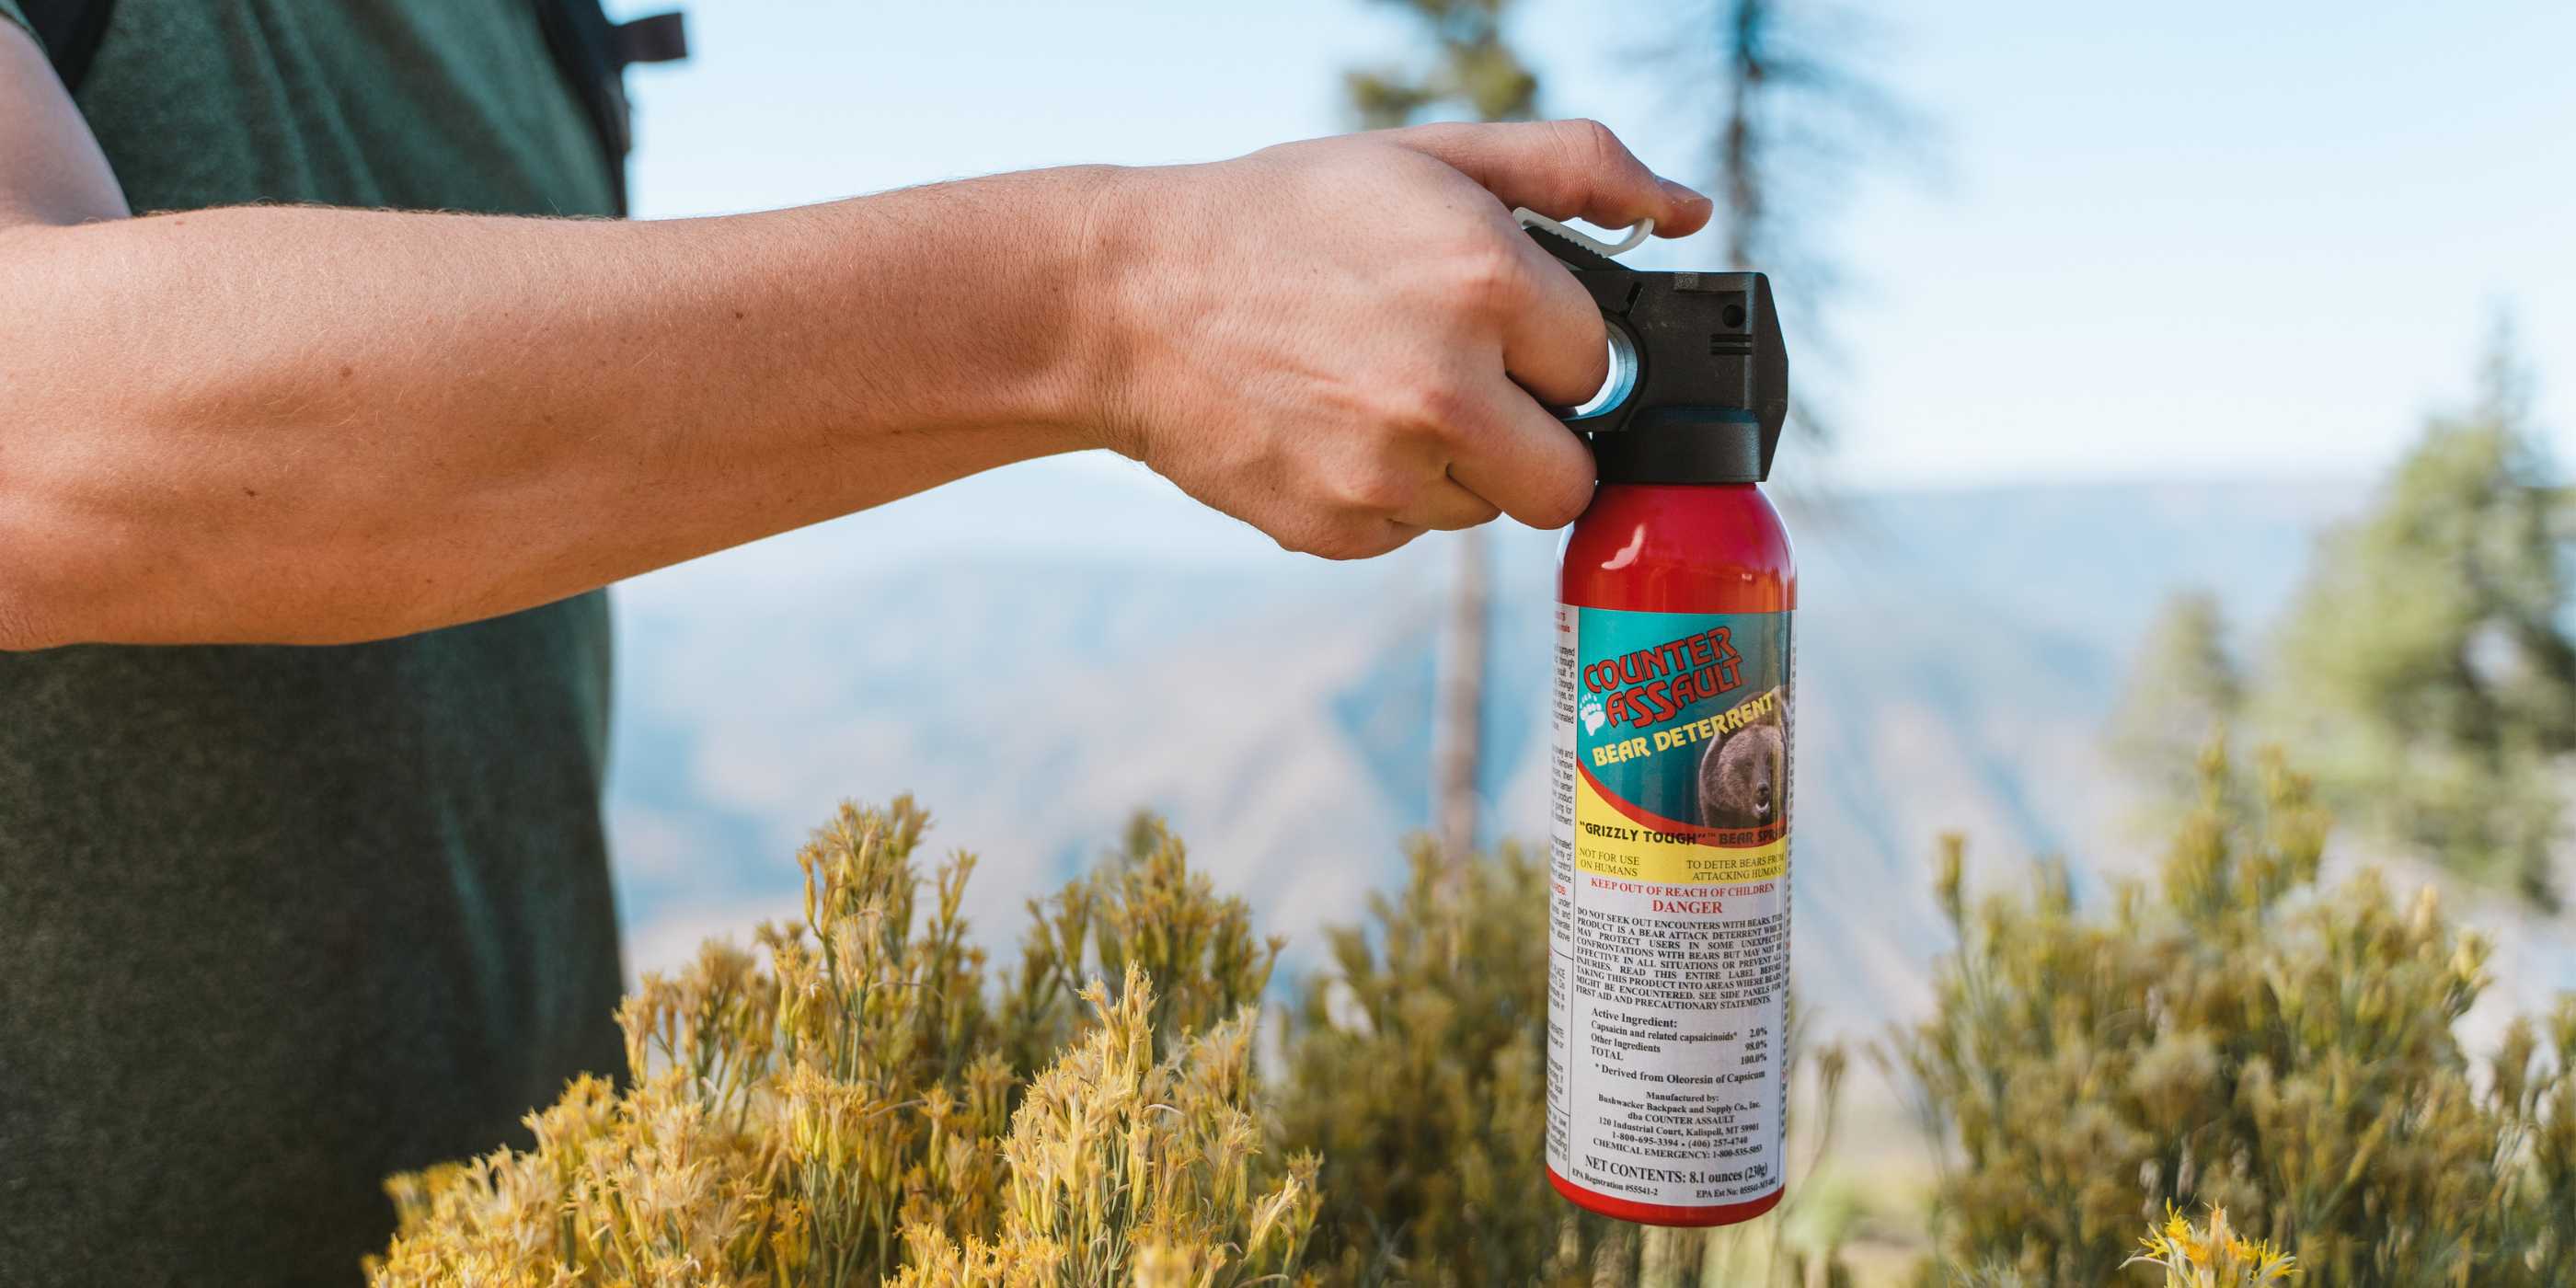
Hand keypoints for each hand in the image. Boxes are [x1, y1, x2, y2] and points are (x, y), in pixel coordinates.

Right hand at [1079, 120, 1712, 558]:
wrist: (1128, 301)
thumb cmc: (1287, 218)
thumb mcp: (1433, 156)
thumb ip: (1577, 167)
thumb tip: (1690, 211)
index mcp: (1486, 283)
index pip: (1598, 364)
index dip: (1549, 344)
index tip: (1496, 324)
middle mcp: (1447, 390)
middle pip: (1569, 476)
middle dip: (1532, 434)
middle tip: (1463, 383)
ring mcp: (1390, 475)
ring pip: (1489, 509)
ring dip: (1459, 465)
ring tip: (1376, 391)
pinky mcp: (1341, 532)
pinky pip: (1413, 532)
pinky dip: (1389, 493)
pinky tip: (1332, 429)